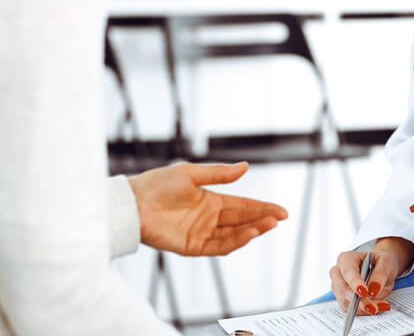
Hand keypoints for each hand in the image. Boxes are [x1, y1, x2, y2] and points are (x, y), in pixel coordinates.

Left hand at [128, 162, 287, 255]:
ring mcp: (201, 234)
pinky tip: (249, 234)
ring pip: (234, 234)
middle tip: (281, 217)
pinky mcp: (191, 247)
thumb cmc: (156, 184)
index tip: (281, 210)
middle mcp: (209, 219)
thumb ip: (219, 174)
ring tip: (269, 224)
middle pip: (242, 220)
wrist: (132, 203)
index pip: (243, 205)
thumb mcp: (191, 173)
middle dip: (262, 219)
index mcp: (211, 200)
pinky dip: (235, 241)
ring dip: (252, 230)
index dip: (262, 207)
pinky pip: (218, 246)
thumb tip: (246, 167)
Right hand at [330, 236, 413, 314]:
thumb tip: (373, 289)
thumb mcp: (386, 262)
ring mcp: (339, 287)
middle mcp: (339, 273)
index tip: (364, 292)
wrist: (381, 268)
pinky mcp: (343, 300)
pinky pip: (350, 309)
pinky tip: (376, 307)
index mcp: (346, 259)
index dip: (355, 283)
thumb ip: (380, 274)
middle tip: (374, 307)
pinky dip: (364, 311)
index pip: (348, 271)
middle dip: (359, 300)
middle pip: (343, 289)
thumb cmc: (381, 262)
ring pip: (346, 302)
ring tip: (380, 306)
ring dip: (363, 307)